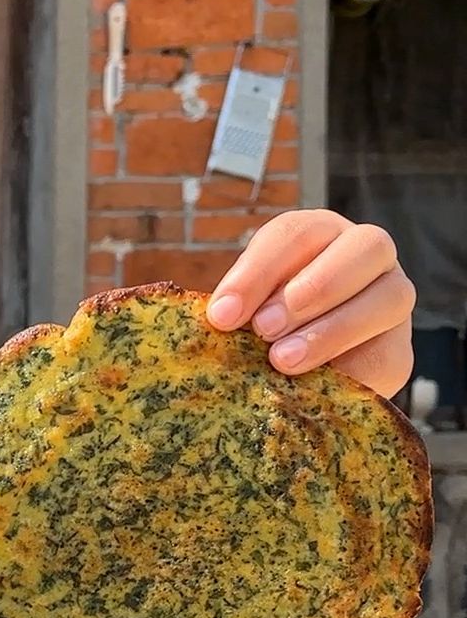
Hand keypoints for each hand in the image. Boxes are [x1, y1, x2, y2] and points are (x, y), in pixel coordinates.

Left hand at [207, 209, 414, 396]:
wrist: (289, 380)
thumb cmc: (252, 331)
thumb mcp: (238, 312)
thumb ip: (234, 310)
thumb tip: (219, 318)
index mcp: (318, 234)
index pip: (296, 234)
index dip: (258, 271)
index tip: (223, 314)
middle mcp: (365, 255)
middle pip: (365, 247)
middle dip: (313, 288)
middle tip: (264, 328)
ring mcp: (392, 299)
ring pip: (390, 297)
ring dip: (333, 329)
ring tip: (284, 359)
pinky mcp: (397, 351)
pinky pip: (387, 354)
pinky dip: (350, 369)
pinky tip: (316, 383)